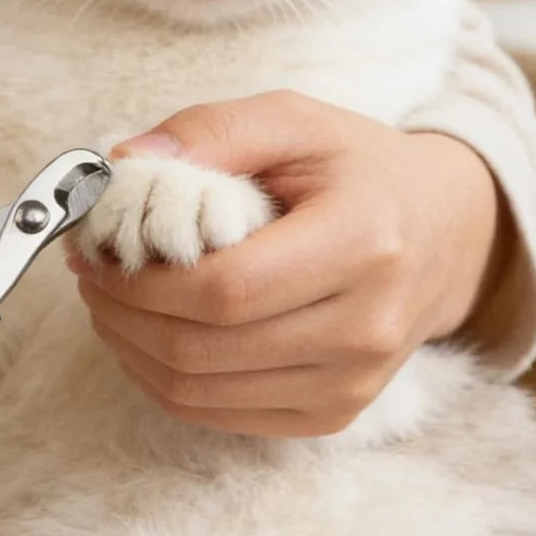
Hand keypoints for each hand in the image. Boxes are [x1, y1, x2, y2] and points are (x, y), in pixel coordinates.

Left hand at [73, 91, 510, 436]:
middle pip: (203, 348)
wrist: (444, 232)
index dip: (142, 279)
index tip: (97, 250)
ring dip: (131, 349)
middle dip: (123, 314)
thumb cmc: (360, 169)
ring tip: (110, 301)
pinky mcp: (334, 412)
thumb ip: (211, 131)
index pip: (225, 289)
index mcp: (361, 243)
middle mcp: (366, 328)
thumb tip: (125, 162)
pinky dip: (164, 379)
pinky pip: (221, 415)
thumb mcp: (294, 120)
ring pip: (200, 391)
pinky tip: (148, 336)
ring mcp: (353, 382)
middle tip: (90, 273)